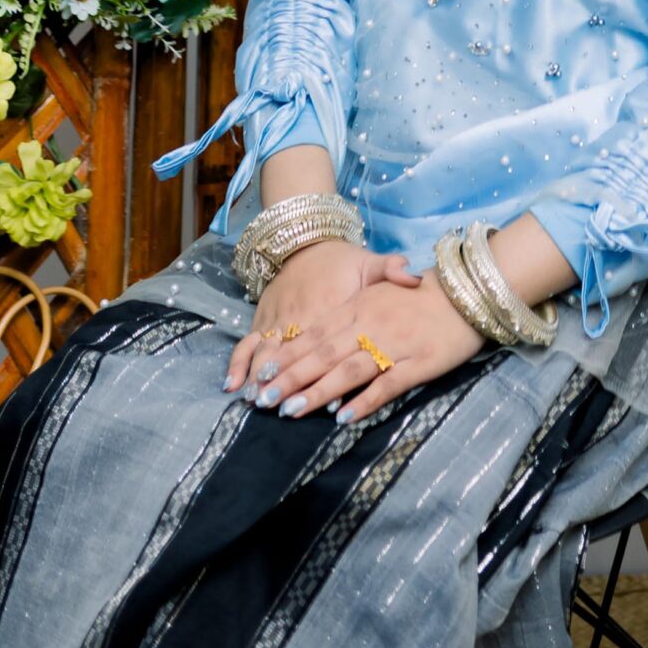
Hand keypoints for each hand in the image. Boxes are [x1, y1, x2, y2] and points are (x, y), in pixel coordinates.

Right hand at [227, 239, 416, 398]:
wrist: (307, 240)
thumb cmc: (343, 261)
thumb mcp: (370, 262)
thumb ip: (392, 270)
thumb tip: (416, 277)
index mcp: (331, 307)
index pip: (327, 343)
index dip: (323, 368)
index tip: (321, 394)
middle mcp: (301, 314)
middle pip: (294, 352)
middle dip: (286, 381)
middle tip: (280, 408)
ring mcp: (278, 318)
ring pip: (267, 351)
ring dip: (260, 376)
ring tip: (256, 401)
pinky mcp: (262, 319)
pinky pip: (246, 342)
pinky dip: (237, 363)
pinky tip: (231, 385)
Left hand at [250, 270, 486, 424]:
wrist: (469, 289)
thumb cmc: (421, 294)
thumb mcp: (381, 291)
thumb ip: (351, 314)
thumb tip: (317, 341)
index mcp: (360, 306)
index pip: (315, 333)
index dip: (287, 355)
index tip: (260, 374)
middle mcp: (372, 323)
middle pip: (324, 354)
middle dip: (291, 378)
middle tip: (261, 399)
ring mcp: (396, 343)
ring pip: (349, 370)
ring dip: (318, 391)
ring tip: (291, 411)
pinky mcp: (420, 362)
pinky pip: (388, 383)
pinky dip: (365, 400)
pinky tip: (344, 417)